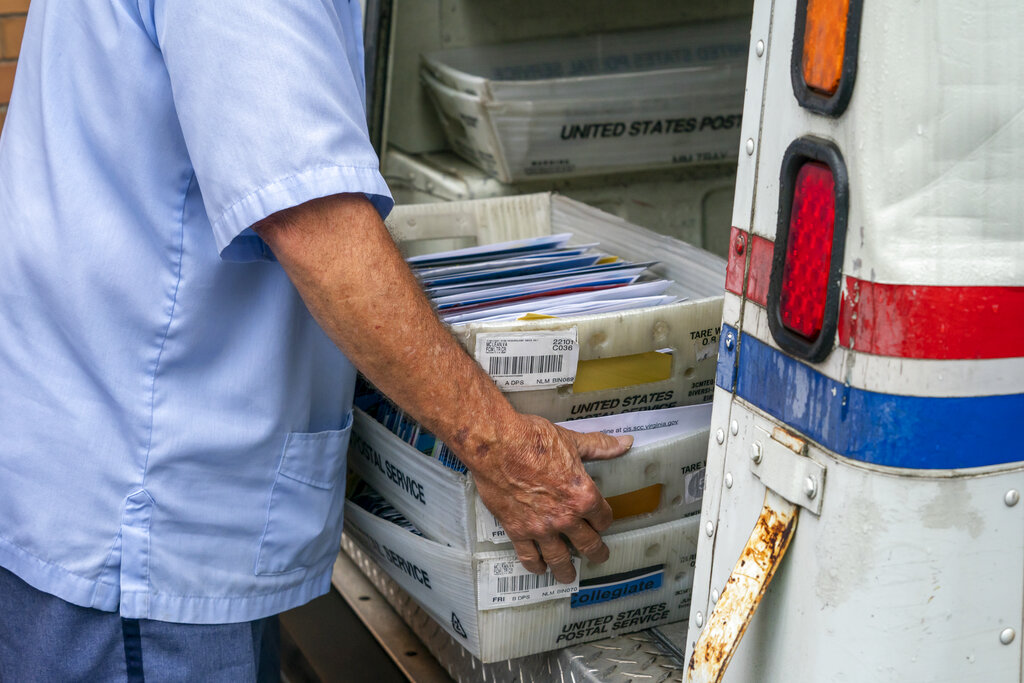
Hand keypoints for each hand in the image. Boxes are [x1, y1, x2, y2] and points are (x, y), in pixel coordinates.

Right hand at [469, 414, 632, 582]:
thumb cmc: (533, 440)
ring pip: (559, 559)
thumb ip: (600, 446)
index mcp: (583, 496)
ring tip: (568, 576)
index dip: (604, 520)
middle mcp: (565, 517)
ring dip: (566, 570)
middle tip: (598, 556)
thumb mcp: (572, 441)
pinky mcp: (517, 530)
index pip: (603, 517)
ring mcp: (541, 527)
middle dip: (596, 552)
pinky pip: (528, 556)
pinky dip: (535, 565)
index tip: (601, 522)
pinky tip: (539, 568)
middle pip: (587, 544)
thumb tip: (625, 443)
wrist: (497, 445)